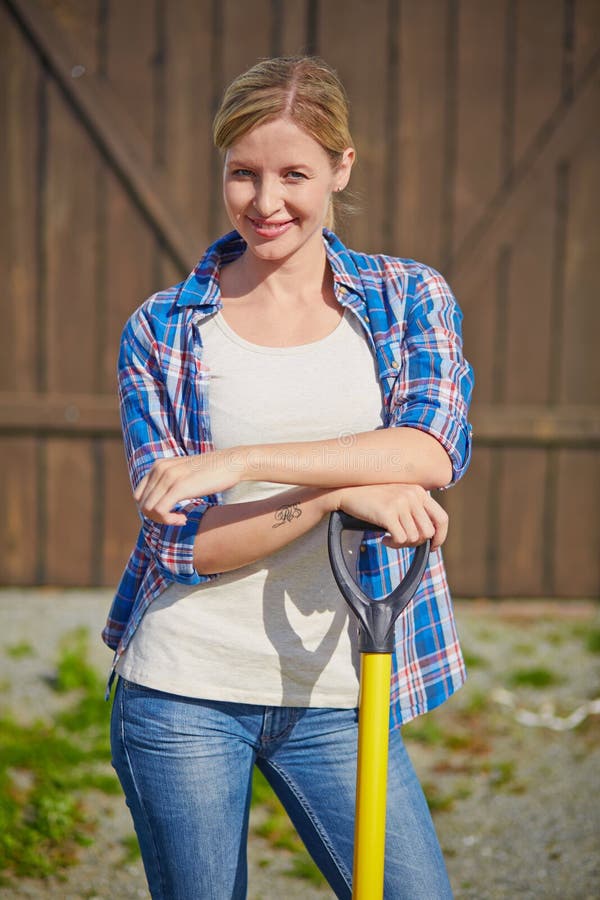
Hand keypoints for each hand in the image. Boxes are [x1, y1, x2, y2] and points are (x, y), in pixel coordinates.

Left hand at [133, 449, 243, 524]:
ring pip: (149, 510)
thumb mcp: (184, 473)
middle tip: (178, 518)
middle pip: (143, 504)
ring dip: (164, 521)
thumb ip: (169, 482)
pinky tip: (183, 519)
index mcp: (158, 465)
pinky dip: (169, 521)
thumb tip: (160, 502)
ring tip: (182, 519)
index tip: (169, 512)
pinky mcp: (179, 487)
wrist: (231, 463)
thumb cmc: (212, 471)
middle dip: (158, 517)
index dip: (151, 509)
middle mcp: (159, 469)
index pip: (139, 495)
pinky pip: (160, 511)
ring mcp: (168, 477)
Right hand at [333, 483, 448, 549]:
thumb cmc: (373, 497)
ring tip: (391, 539)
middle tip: (403, 542)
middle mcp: (413, 495)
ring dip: (402, 544)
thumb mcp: (399, 496)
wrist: (347, 491)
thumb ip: (415, 509)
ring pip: (414, 538)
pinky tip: (384, 539)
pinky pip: (401, 539)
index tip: (433, 546)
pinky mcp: (388, 513)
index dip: (441, 536)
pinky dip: (393, 544)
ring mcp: (400, 503)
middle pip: (428, 532)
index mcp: (419, 491)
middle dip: (417, 543)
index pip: (442, 518)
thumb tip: (429, 535)